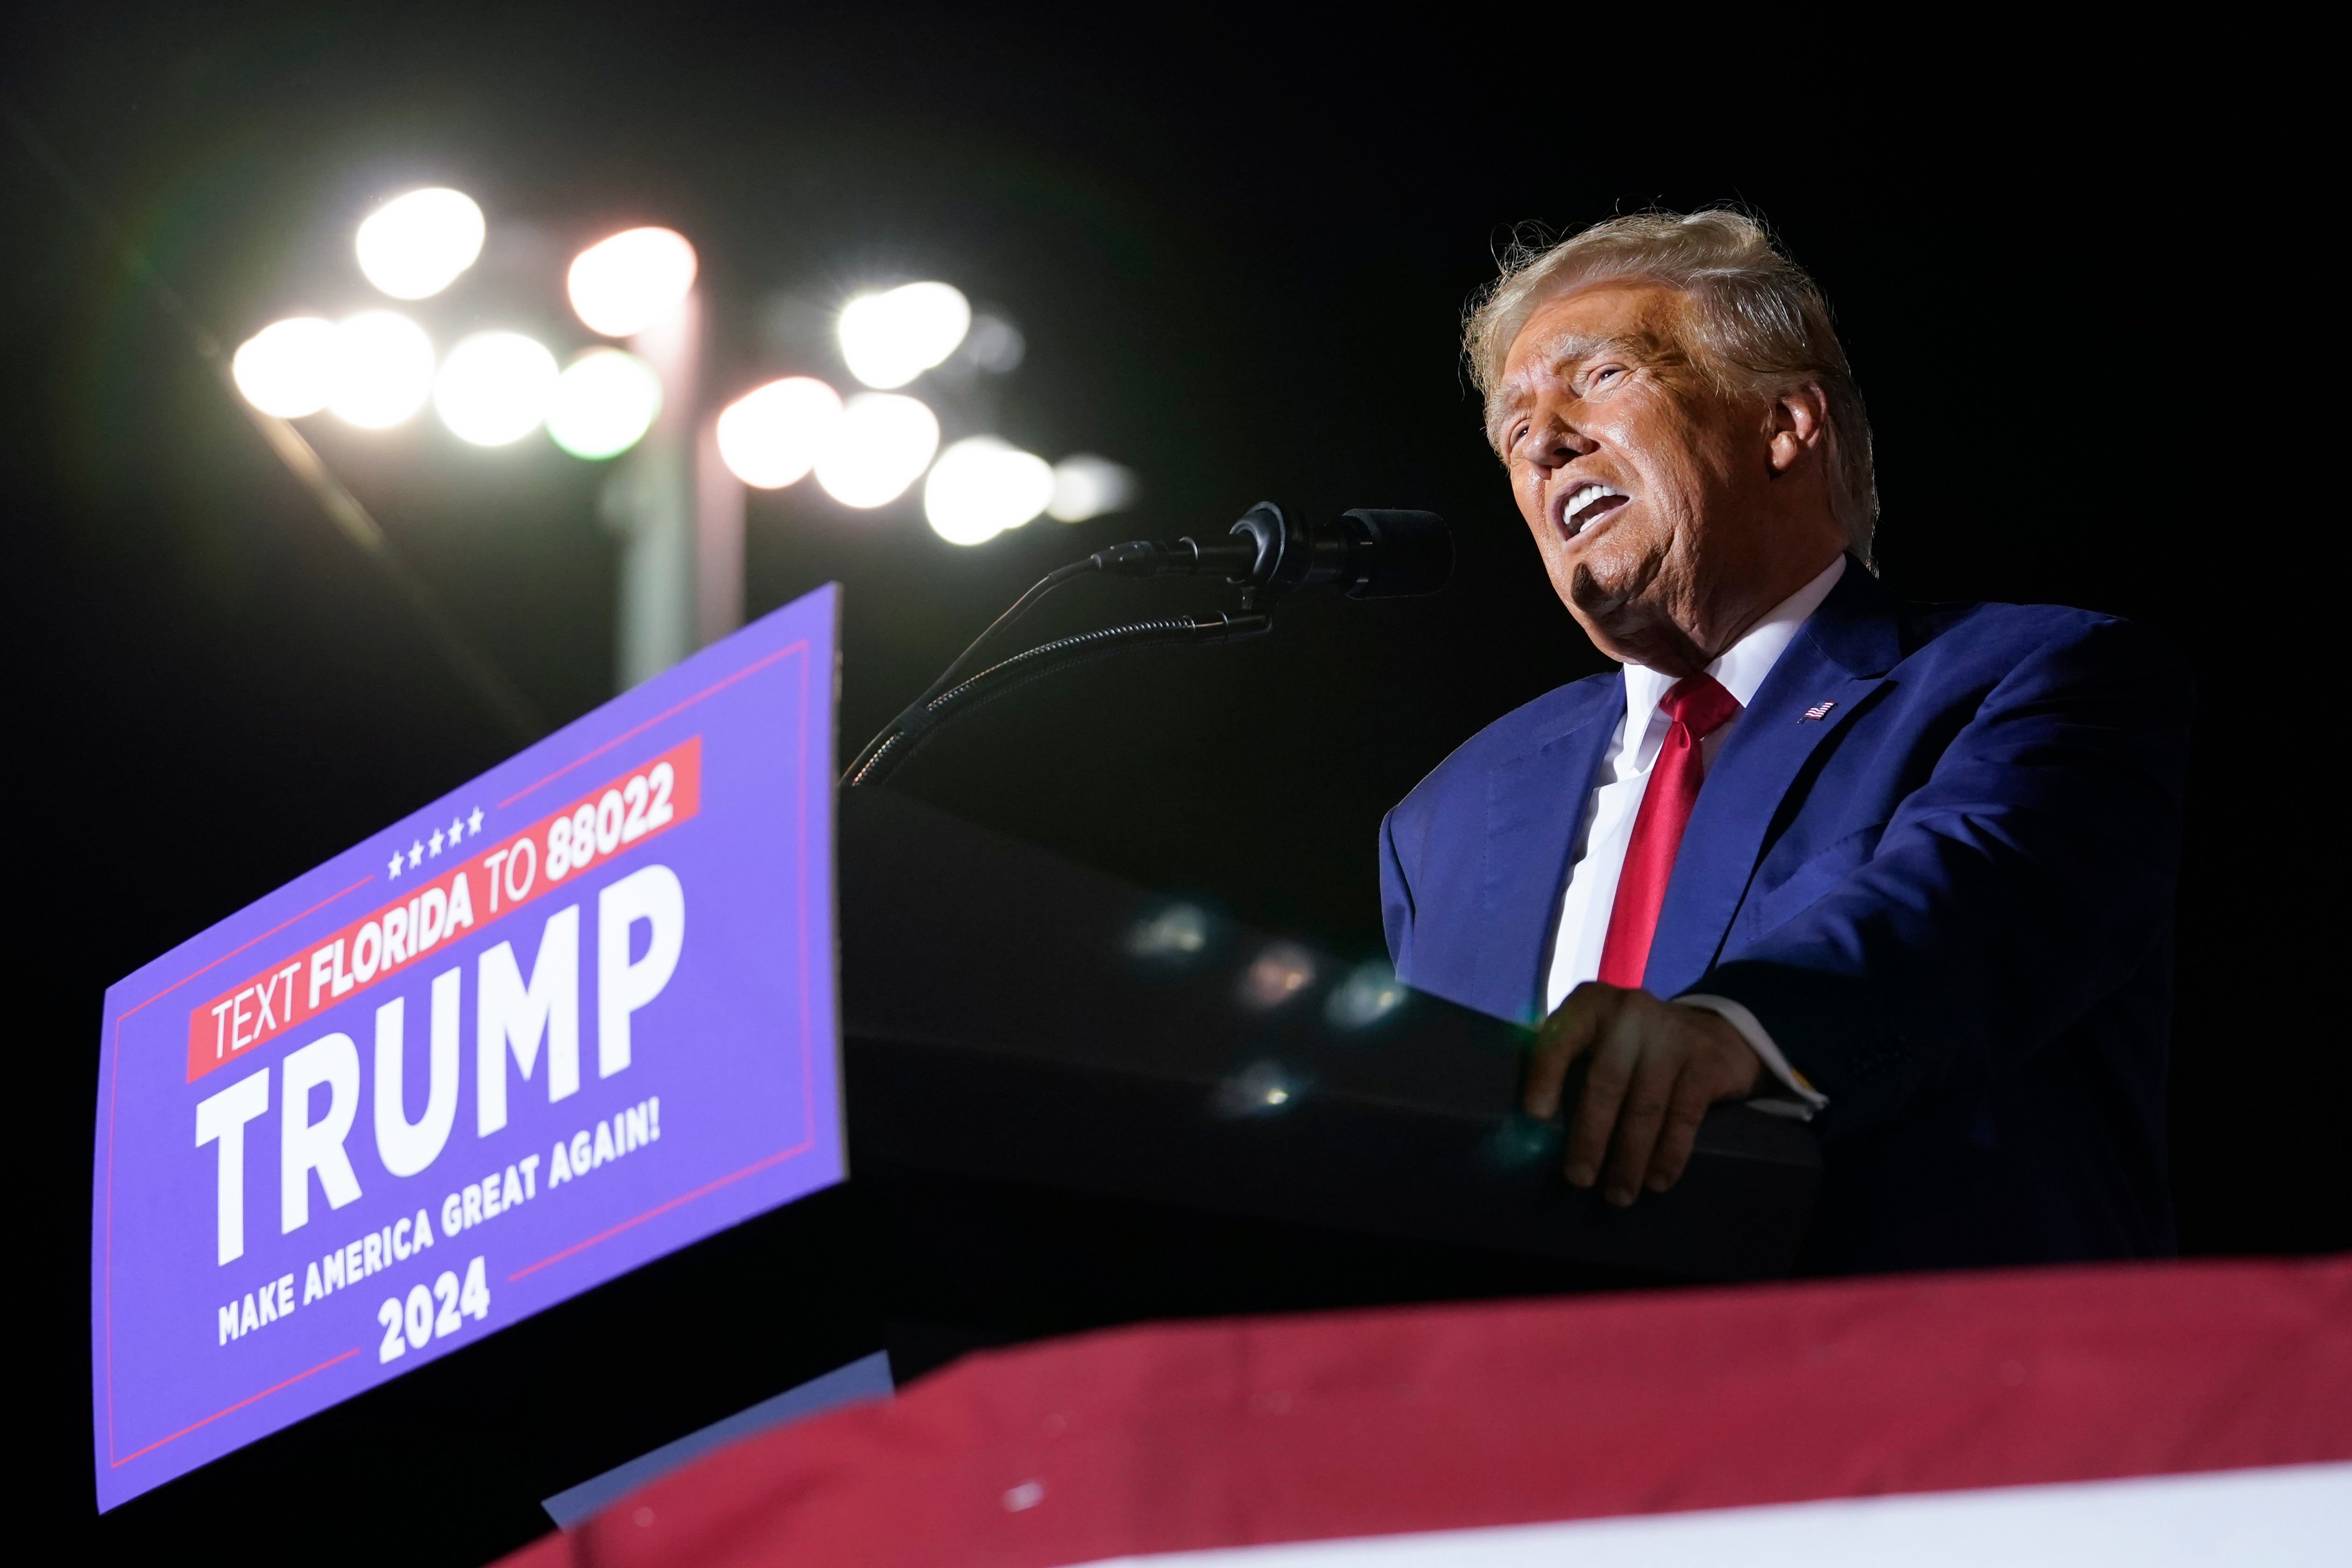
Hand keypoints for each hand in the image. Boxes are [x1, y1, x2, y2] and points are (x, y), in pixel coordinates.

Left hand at [1523, 983, 1763, 1206]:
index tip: (1535, 1115)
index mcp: (1590, 1005)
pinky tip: (1657, 1181)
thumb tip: (1530, 1130)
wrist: (1710, 1030)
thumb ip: (1566, 1065)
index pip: (1561, 1038)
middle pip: (1606, 1083)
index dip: (1546, 1075)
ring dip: (1629, 1158)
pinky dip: (1669, 1154)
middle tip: (1579, 1179)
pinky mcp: (1706, 1061)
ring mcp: (1672, 1035)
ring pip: (1645, 1107)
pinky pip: (1683, 1116)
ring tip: (1618, 1195)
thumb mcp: (1597, 1038)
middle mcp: (1630, 1013)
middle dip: (1590, 1137)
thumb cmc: (1632, 1047)